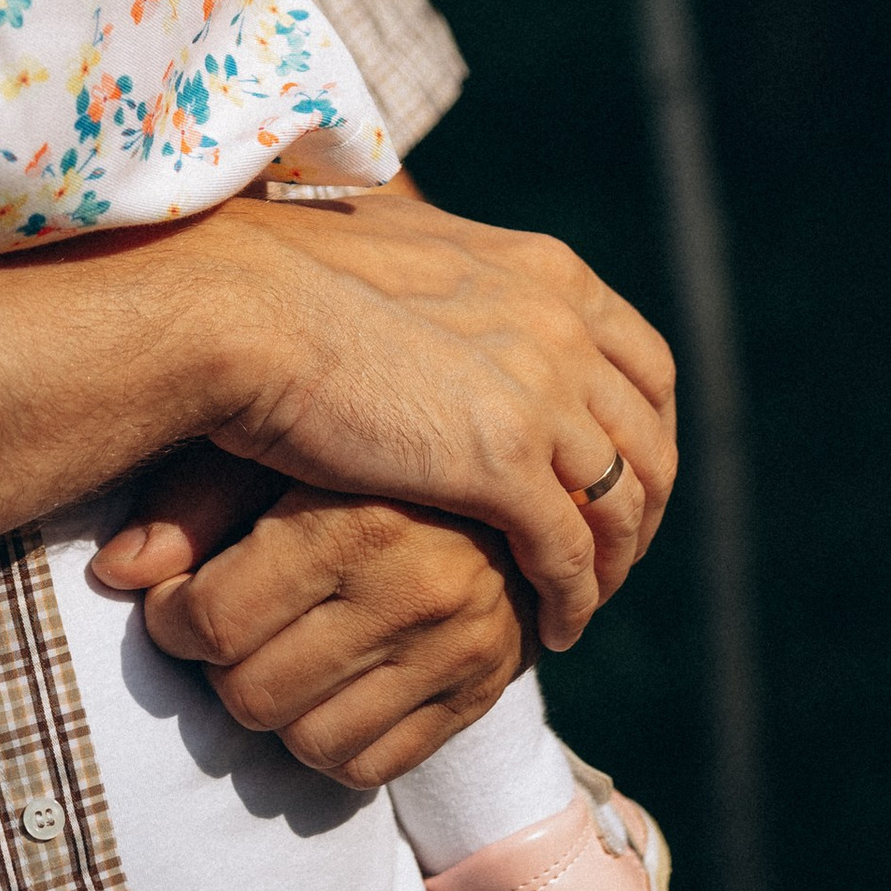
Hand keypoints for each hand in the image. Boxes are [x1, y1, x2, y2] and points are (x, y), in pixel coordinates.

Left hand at [90, 448, 530, 784]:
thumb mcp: (275, 448)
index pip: (215, 623)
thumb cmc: (356, 449)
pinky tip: (323, 687)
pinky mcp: (479, 690)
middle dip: (219, 668)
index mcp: (354, 519)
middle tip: (226, 629)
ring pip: (308, 743)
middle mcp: (413, 589)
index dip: (172, 621)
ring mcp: (455, 648)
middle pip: (252, 694)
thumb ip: (193, 504)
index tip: (179, 599)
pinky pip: (369, 767)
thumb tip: (113, 572)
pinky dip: (329, 743)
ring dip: (274, 709)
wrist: (494, 461)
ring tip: (274, 655)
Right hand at [194, 182, 675, 653]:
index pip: (643, 360)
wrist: (241, 304)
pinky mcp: (505, 462)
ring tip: (585, 603)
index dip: (645, 426)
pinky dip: (572, 598)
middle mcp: (561, 324)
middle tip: (618, 555)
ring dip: (613, 562)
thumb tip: (439, 302)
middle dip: (646, 503)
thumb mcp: (404, 258)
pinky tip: (553, 631)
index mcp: (545, 270)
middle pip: (649, 433)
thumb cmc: (285, 278)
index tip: (623, 474)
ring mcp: (541, 392)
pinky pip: (569, 553)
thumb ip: (451, 290)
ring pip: (621, 502)